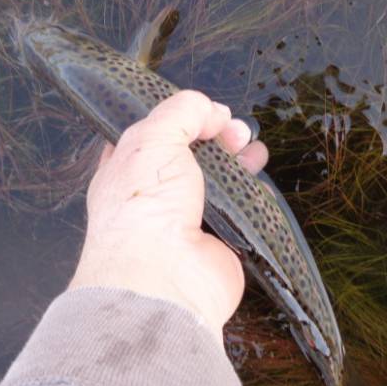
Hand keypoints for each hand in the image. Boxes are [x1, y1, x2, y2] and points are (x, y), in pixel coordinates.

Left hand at [69, 90, 268, 344]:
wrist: (162, 275)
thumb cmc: (143, 207)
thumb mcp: (154, 137)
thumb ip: (181, 112)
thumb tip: (211, 110)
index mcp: (126, 168)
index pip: (153, 134)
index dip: (181, 118)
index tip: (206, 111)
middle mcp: (153, 195)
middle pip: (190, 156)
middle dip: (216, 138)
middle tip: (236, 131)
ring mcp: (185, 220)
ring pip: (217, 183)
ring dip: (238, 164)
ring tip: (254, 151)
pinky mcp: (217, 241)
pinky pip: (238, 213)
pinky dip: (252, 197)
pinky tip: (260, 184)